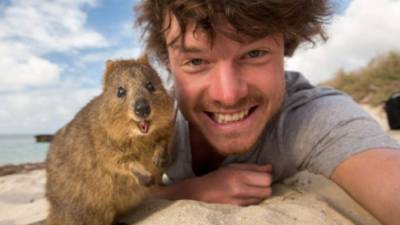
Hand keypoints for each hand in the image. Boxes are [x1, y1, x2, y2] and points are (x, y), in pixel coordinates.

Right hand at [152, 163, 272, 205]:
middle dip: (266, 186)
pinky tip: (246, 195)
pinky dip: (254, 200)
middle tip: (258, 182)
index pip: (267, 179)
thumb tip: (270, 168)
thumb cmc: (218, 176)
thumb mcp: (234, 166)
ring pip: (262, 199)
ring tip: (251, 189)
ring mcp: (239, 201)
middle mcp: (240, 190)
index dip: (267, 177)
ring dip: (260, 194)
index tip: (262, 175)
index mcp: (239, 176)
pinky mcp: (238, 209)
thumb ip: (253, 167)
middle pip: (268, 191)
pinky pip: (254, 205)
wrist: (200, 192)